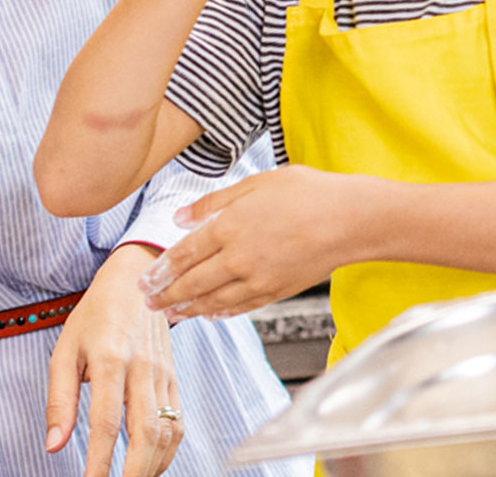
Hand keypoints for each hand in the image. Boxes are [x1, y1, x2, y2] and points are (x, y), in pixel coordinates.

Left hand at [47, 245, 182, 476]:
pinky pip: (178, 421)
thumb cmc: (95, 314)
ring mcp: (163, 374)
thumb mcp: (65, 350)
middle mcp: (142, 369)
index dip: (99, 461)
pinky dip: (168, 450)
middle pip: (146, 433)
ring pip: (167, 432)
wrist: (137, 279)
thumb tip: (54, 445)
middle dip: (134, 473)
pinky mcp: (174, 378)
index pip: (106, 423)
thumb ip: (59, 400)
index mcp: (109, 360)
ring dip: (154, 466)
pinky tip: (151, 464)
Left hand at [140, 165, 360, 320]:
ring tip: (171, 313)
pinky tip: (209, 313)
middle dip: (166, 294)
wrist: (351, 220)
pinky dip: (220, 312)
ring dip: (187, 308)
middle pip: (192, 282)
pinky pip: (240, 307)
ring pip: (213, 301)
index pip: (184, 253)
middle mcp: (239, 258)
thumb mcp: (257, 183)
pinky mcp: (276, 292)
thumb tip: (180, 218)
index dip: (161, 269)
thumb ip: (214, 203)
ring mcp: (258, 279)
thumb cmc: (309, 194)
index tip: (144, 278)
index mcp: (230, 226)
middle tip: (147, 301)